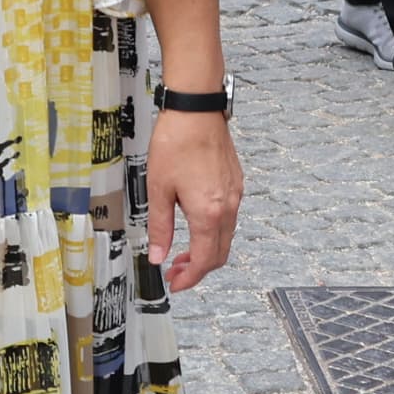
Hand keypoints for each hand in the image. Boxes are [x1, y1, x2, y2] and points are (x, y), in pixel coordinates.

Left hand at [143, 110, 242, 290]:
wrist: (196, 110)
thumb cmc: (177, 142)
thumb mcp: (159, 189)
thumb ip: (159, 227)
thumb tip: (158, 255)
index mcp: (208, 213)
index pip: (204, 260)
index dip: (190, 278)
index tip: (175, 283)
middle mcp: (227, 206)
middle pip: (219, 254)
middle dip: (198, 268)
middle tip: (175, 270)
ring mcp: (235, 194)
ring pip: (226, 237)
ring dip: (206, 250)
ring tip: (182, 250)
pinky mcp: (235, 183)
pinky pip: (229, 218)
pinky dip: (213, 231)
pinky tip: (195, 224)